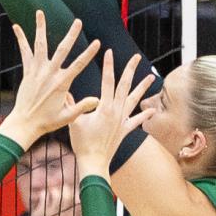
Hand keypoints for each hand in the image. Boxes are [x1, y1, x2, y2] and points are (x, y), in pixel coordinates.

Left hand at [2, 10, 96, 144]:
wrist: (25, 123)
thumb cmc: (47, 122)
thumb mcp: (67, 117)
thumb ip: (82, 107)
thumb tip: (97, 100)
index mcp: (61, 83)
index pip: (79, 64)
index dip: (88, 53)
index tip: (98, 42)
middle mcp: (49, 74)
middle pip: (62, 50)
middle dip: (71, 35)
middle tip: (78, 22)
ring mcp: (37, 71)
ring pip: (40, 45)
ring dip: (41, 28)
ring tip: (40, 12)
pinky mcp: (27, 71)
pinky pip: (25, 52)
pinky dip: (21, 39)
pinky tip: (16, 26)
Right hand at [67, 51, 152, 173]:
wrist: (94, 162)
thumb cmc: (82, 143)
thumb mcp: (73, 122)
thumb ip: (72, 105)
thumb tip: (64, 91)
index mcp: (104, 107)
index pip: (107, 81)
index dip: (108, 66)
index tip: (109, 52)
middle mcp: (117, 111)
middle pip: (125, 86)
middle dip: (130, 70)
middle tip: (136, 57)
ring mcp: (123, 121)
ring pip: (135, 100)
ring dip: (143, 88)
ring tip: (151, 77)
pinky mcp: (125, 131)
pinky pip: (136, 121)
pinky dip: (144, 115)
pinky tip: (151, 109)